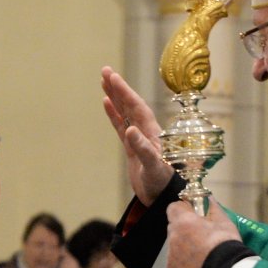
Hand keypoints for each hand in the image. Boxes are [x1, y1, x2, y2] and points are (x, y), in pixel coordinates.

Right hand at [101, 67, 174, 204]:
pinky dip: (114, 114)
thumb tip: (129, 130)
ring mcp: (139, 138)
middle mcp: (146, 131)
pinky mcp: (132, 147)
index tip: (113, 77)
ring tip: (104, 81)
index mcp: (152, 132)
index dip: (125, 92)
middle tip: (105, 70)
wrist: (164, 197)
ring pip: (125, 112)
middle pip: (130, 104)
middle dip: (119, 88)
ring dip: (115, 97)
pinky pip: (121, 125)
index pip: (137, 107)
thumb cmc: (162, 183)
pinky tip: (106, 103)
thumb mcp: (153, 167)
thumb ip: (143, 148)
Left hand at [166, 199, 240, 267]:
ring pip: (175, 244)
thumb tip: (208, 198)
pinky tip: (199, 265)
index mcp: (183, 222)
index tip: (195, 213)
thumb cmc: (225, 245)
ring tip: (203, 253)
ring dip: (184, 245)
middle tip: (202, 234)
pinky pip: (176, 261)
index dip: (184, 208)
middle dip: (185, 227)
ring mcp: (171, 256)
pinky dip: (184, 261)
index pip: (173, 207)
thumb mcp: (225, 222)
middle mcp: (172, 237)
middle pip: (174, 226)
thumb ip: (213, 208)